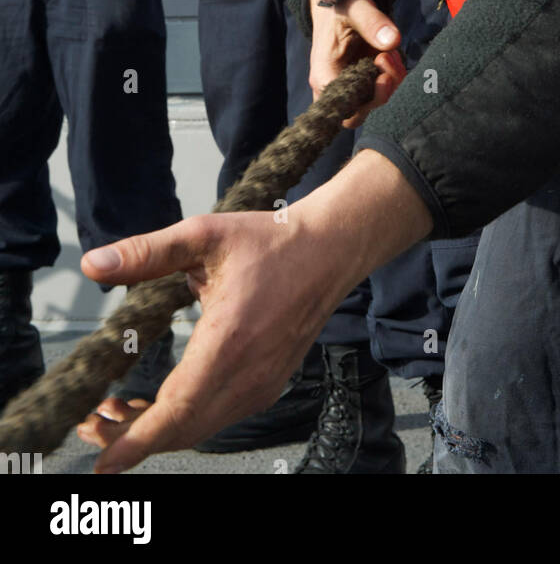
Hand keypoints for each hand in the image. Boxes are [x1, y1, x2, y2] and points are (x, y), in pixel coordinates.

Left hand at [79, 150, 432, 472]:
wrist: (329, 249)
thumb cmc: (270, 241)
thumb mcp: (203, 236)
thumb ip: (146, 252)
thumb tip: (93, 263)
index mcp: (229, 340)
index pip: (176, 410)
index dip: (135, 440)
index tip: (103, 462)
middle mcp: (249, 373)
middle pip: (182, 430)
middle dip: (132, 437)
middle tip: (92, 424)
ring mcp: (262, 384)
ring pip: (199, 428)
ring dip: (157, 429)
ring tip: (116, 412)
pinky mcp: (268, 385)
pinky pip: (218, 417)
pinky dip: (185, 419)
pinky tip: (161, 402)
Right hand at [309, 0, 405, 127]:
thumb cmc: (341, 2)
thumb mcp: (354, 7)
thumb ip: (372, 22)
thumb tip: (393, 42)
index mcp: (325, 73)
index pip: (342, 109)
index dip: (366, 101)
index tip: (382, 76)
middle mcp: (335, 84)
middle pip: (358, 114)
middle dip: (381, 93)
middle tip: (387, 60)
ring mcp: (351, 83)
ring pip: (373, 103)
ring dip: (391, 82)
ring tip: (389, 53)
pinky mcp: (364, 79)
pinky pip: (383, 91)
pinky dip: (395, 77)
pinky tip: (392, 55)